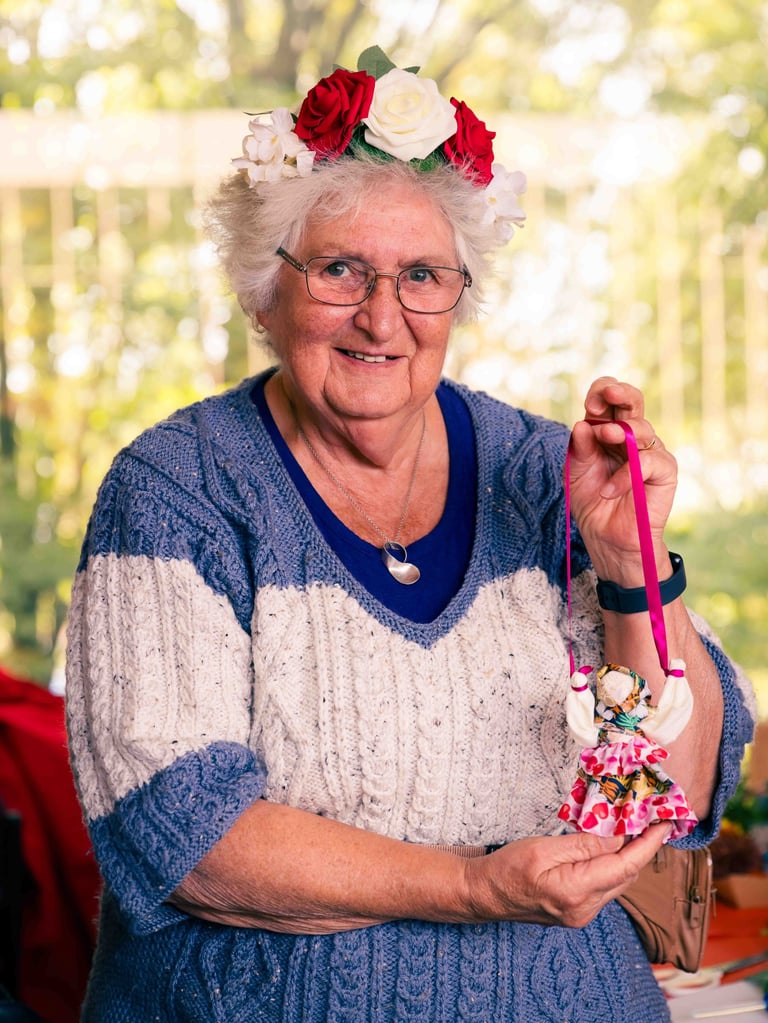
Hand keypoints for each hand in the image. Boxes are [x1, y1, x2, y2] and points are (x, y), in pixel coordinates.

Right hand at [465, 824, 670, 927]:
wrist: (485, 894)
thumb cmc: (507, 869)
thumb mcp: (543, 848)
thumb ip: (583, 844)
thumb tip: (618, 835)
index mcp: (576, 892)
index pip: (625, 866)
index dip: (648, 844)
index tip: (664, 824)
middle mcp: (585, 909)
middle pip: (626, 875)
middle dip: (642, 847)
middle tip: (650, 817)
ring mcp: (582, 914)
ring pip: (618, 881)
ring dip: (628, 855)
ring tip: (634, 827)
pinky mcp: (578, 912)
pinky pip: (605, 886)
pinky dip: (613, 865)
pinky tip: (610, 847)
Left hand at [568, 377, 677, 583]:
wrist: (607, 537)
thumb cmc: (592, 502)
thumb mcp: (575, 474)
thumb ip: (578, 450)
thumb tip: (583, 425)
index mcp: (607, 431)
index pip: (609, 401)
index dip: (601, 394)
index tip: (590, 403)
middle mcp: (631, 437)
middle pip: (633, 402)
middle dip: (621, 393)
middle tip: (607, 395)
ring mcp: (650, 451)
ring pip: (640, 428)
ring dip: (618, 432)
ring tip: (604, 439)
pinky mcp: (664, 471)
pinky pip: (647, 461)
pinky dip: (626, 474)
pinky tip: (609, 490)